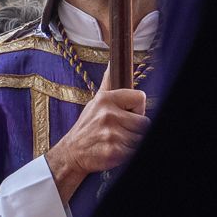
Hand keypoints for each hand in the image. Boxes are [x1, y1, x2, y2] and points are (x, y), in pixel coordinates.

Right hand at [44, 85, 148, 201]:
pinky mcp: (114, 152)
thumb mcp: (95, 102)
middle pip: (144, 122)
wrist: (72, 153)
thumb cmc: (87, 127)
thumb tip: (112, 62)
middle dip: (136, 129)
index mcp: (105, 99)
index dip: (138, 109)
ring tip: (117, 141)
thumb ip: (108, 82)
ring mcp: (111, 134)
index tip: (128, 115)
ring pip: (141, 138)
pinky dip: (128, 153)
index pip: (140, 98)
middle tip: (121, 132)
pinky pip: (135, 151)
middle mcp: (108, 115)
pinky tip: (116, 151)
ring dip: (132, 142)